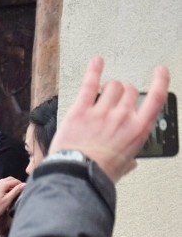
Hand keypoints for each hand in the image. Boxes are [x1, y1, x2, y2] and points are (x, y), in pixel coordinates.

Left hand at [0, 177, 23, 226]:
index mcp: (1, 185)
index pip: (14, 180)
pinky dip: (5, 187)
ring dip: (10, 185)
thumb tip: (24, 185)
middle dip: (15, 183)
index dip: (20, 184)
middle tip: (20, 189)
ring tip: (15, 193)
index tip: (25, 189)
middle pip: (9, 179)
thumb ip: (16, 191)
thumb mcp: (8, 200)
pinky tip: (7, 194)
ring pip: (4, 182)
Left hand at [48, 57, 169, 182]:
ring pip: (111, 86)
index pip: (156, 98)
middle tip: (117, 96)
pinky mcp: (80, 111)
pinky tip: (96, 62)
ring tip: (103, 90)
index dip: (160, 82)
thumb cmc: (99, 173)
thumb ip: (129, 160)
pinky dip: (94, 70)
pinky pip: (90, 84)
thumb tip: (131, 162)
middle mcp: (122, 117)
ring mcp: (101, 112)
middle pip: (129, 90)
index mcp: (137, 130)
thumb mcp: (123, 167)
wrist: (77, 175)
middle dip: (124, 91)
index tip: (160, 72)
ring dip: (109, 86)